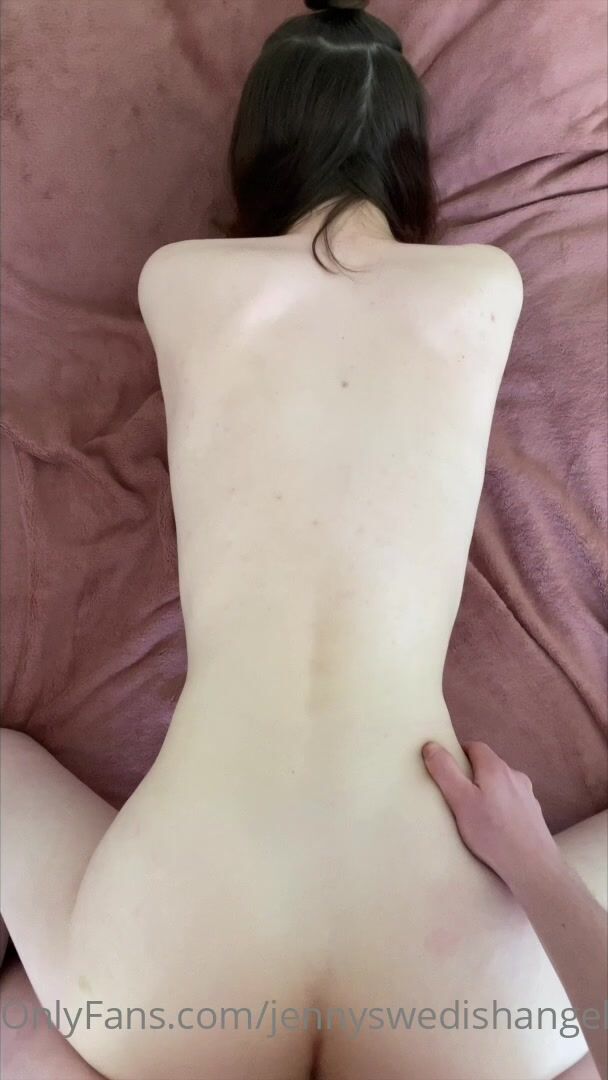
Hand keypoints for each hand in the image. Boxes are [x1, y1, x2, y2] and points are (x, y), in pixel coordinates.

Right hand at [421, 739, 560, 890]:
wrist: (533, 866)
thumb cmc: (492, 833)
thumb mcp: (460, 800)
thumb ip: (445, 771)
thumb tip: (431, 745)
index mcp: (495, 768)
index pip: (475, 747)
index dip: (459, 753)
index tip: (446, 769)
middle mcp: (515, 776)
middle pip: (489, 765)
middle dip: (472, 773)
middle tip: (456, 793)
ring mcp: (527, 795)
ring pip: (502, 784)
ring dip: (488, 790)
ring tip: (475, 813)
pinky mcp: (534, 814)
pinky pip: (512, 801)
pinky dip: (501, 806)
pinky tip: (496, 826)